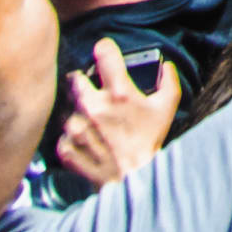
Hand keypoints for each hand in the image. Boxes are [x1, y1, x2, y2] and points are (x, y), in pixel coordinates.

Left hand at [56, 38, 182, 189]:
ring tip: (92, 123)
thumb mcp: (167, 109)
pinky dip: (71, 137)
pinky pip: (63, 134)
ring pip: (67, 108)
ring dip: (77, 112)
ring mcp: (77, 128)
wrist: (134, 182)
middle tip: (92, 91)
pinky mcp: (67, 147)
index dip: (104, 49)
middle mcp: (94, 106)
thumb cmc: (149, 143)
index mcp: (119, 93)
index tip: (104, 53)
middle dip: (82, 81)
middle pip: (74, 78)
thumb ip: (168, 82)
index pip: (103, 52)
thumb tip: (165, 66)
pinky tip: (86, 141)